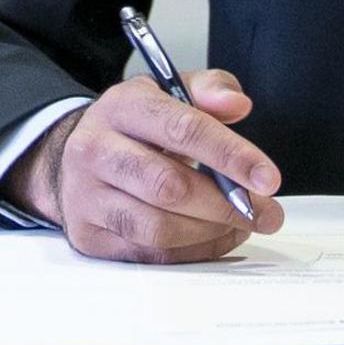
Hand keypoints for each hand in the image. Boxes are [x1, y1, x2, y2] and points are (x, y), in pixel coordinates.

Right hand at [8, 71, 287, 263]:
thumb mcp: (169, 91)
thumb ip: (209, 89)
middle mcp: (95, 150)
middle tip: (267, 213)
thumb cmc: (136, 126)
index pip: (181, 129)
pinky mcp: (88, 235)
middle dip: (227, 204)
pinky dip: (192, 252)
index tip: (268, 178)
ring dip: (211, 232)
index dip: (231, 155)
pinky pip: (149, 255)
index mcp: (121, 106)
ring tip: (241, 224)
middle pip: (169, 186)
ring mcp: (86, 197)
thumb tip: (237, 105)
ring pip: (158, 228)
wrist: (75, 156)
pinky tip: (213, 238)